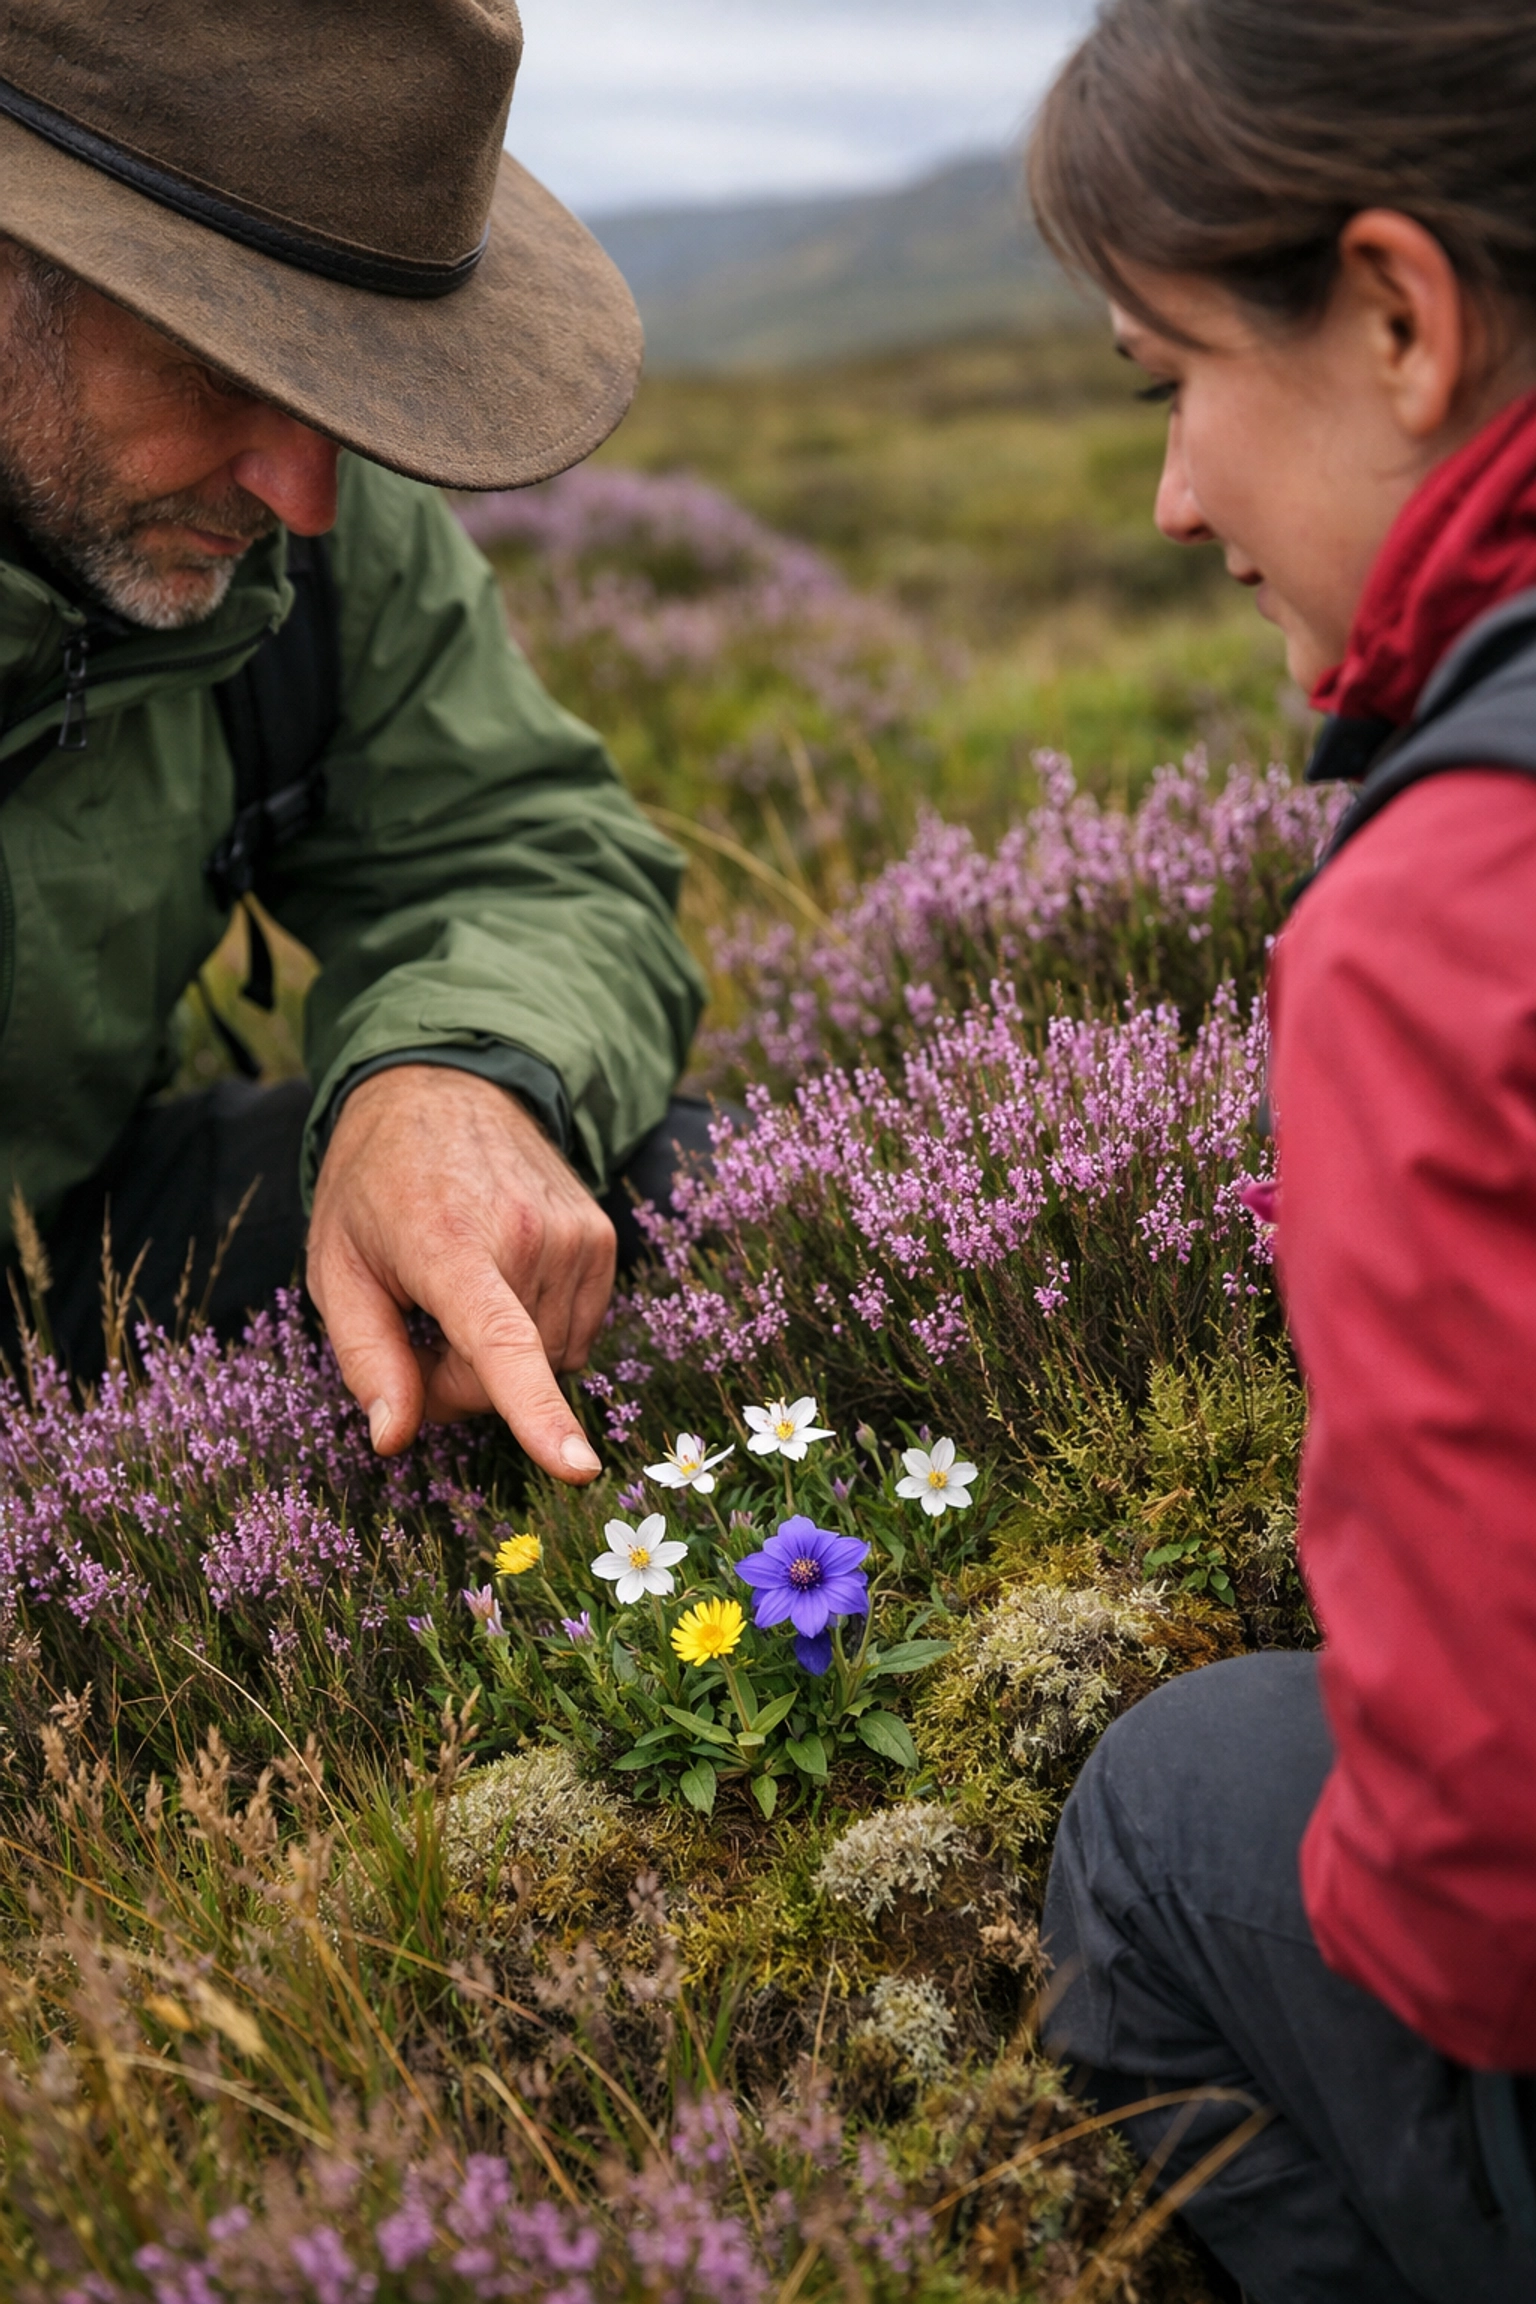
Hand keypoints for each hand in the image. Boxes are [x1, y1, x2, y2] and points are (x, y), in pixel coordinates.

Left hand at [306, 1065, 611, 1480]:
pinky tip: (503, 1288)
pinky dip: (537, 1334)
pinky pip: (576, 1334)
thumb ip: (365, 1359)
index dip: (538, 1414)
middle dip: (456, 1381)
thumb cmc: (375, 1186)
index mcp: (450, 1245)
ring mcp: (575, 1235)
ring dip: (498, 1359)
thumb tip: (395, 1438)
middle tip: (416, 1331)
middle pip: (504, 1377)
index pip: (502, 1343)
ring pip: (545, 1361)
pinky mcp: (602, 1238)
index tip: (578, 1467)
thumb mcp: (336, 1268)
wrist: (442, 1089)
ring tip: (457, 1298)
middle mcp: (527, 1236)